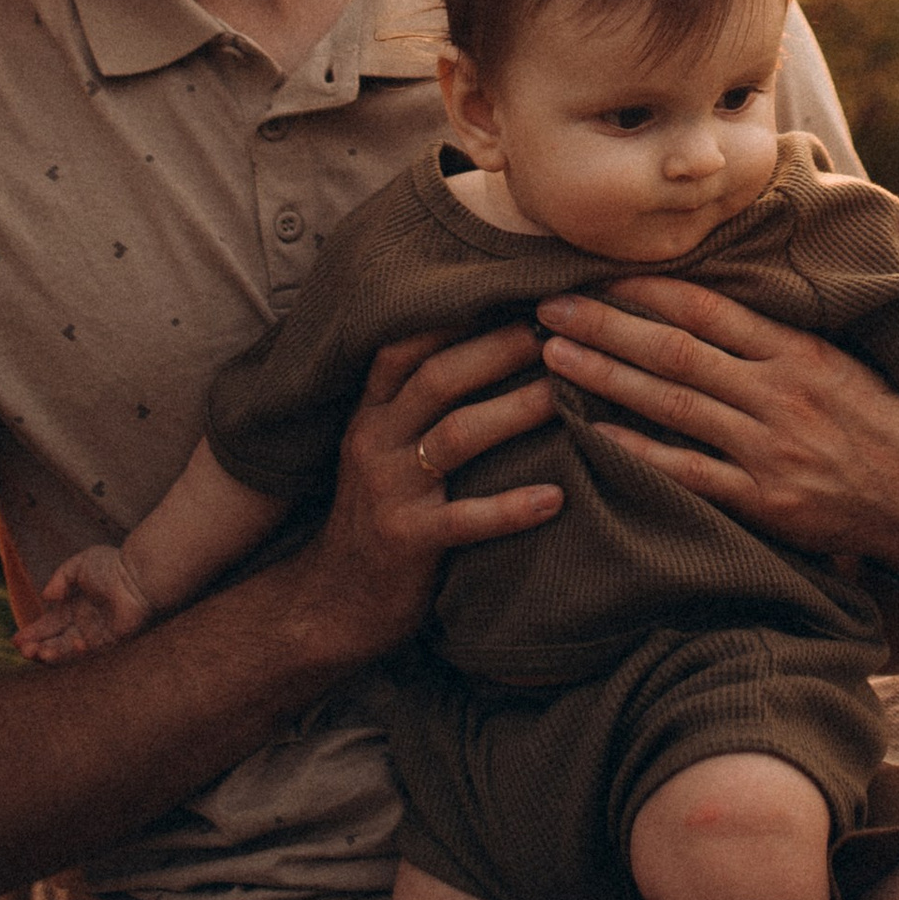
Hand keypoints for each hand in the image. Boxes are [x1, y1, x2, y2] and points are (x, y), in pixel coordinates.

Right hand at [18, 543, 154, 659]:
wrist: (139, 575)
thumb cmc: (111, 566)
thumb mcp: (79, 565)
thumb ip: (60, 579)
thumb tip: (46, 597)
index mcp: (73, 608)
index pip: (48, 626)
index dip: (32, 634)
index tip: (16, 641)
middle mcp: (82, 625)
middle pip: (54, 644)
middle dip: (37, 649)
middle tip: (24, 650)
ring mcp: (96, 637)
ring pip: (68, 653)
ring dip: (52, 655)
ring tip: (39, 653)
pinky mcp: (110, 644)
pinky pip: (91, 655)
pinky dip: (80, 652)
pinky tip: (76, 643)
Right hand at [282, 324, 565, 666]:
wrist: (331, 604)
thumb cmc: (378, 518)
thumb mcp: (383, 453)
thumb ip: (417, 409)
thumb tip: (492, 353)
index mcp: (371, 414)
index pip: (406, 347)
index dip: (457, 316)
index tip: (513, 294)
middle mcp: (374, 442)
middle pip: (438, 379)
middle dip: (498, 349)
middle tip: (555, 333)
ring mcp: (388, 492)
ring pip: (456, 436)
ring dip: (515, 411)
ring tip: (567, 397)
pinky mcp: (407, 541)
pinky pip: (465, 520)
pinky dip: (512, 507)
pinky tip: (556, 498)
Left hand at [534, 276, 898, 571]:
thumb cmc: (889, 419)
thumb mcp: (844, 360)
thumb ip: (784, 333)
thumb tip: (723, 295)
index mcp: (798, 350)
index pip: (707, 307)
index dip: (646, 287)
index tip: (598, 270)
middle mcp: (778, 393)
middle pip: (674, 349)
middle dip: (606, 323)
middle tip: (550, 304)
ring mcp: (769, 448)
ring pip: (671, 403)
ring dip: (606, 375)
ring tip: (553, 354)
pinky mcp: (765, 502)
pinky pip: (688, 473)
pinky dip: (637, 452)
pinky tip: (592, 434)